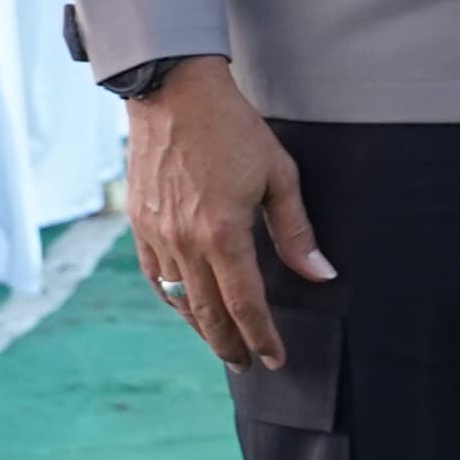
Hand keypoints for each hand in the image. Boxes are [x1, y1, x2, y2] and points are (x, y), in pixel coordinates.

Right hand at [123, 56, 336, 368]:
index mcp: (223, 233)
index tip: (275, 359)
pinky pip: (154, 278)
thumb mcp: (279, 174)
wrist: (173, 94)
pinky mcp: (138, 225)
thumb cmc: (234, 128)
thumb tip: (321, 274)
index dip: (262, 337)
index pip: (245, 304)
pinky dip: (172, 301)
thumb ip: (296, 232)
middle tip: (247, 365)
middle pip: (208, 313)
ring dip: (202, 328)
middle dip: (231, 345)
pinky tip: (186, 308)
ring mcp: (156, 236)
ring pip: (178, 301)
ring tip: (223, 345)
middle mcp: (184, 243)